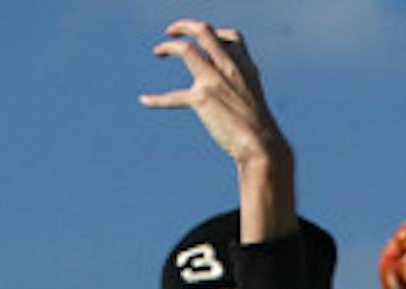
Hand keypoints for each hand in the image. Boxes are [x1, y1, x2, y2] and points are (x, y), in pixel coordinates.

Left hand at [140, 19, 288, 169]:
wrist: (261, 144)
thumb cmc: (257, 126)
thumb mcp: (252, 95)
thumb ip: (238, 83)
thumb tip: (229, 84)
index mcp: (244, 66)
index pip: (231, 37)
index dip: (215, 35)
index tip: (203, 41)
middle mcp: (229, 67)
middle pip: (205, 32)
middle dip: (184, 26)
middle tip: (171, 32)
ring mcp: (214, 81)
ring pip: (187, 50)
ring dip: (168, 47)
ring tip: (158, 51)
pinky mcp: (202, 99)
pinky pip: (173, 96)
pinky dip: (156, 99)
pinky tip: (144, 100)